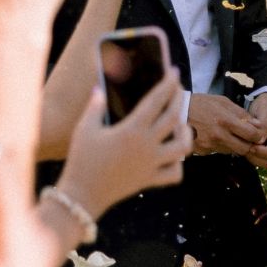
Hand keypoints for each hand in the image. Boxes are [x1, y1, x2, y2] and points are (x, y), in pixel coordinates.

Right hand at [58, 77, 189, 221]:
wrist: (81, 195)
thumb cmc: (81, 160)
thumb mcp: (84, 129)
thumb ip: (95, 107)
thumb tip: (99, 89)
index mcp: (132, 130)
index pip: (157, 100)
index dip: (168, 83)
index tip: (174, 72)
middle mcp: (147, 145)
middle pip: (174, 117)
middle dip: (179, 99)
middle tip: (178, 90)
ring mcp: (152, 164)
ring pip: (183, 147)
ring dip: (185, 133)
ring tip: (179, 125)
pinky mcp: (150, 180)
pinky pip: (175, 173)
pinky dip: (178, 164)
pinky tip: (172, 156)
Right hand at [187, 91, 265, 155]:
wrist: (176, 112)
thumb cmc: (201, 104)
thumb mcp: (222, 101)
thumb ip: (240, 113)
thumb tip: (256, 124)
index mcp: (226, 120)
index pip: (252, 135)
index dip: (258, 136)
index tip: (257, 134)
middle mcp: (219, 135)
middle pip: (244, 149)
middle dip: (248, 144)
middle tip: (246, 138)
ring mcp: (210, 145)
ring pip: (232, 152)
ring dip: (235, 146)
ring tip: (228, 134)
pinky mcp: (203, 151)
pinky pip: (219, 151)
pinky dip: (221, 146)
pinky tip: (216, 137)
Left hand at [245, 91, 266, 164]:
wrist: (266, 102)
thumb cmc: (266, 105)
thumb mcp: (265, 110)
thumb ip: (263, 124)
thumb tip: (259, 140)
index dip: (263, 152)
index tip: (251, 146)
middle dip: (257, 158)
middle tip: (245, 148)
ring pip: (264, 163)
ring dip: (253, 159)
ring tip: (243, 147)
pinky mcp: (264, 149)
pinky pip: (258, 159)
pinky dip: (250, 157)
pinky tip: (243, 147)